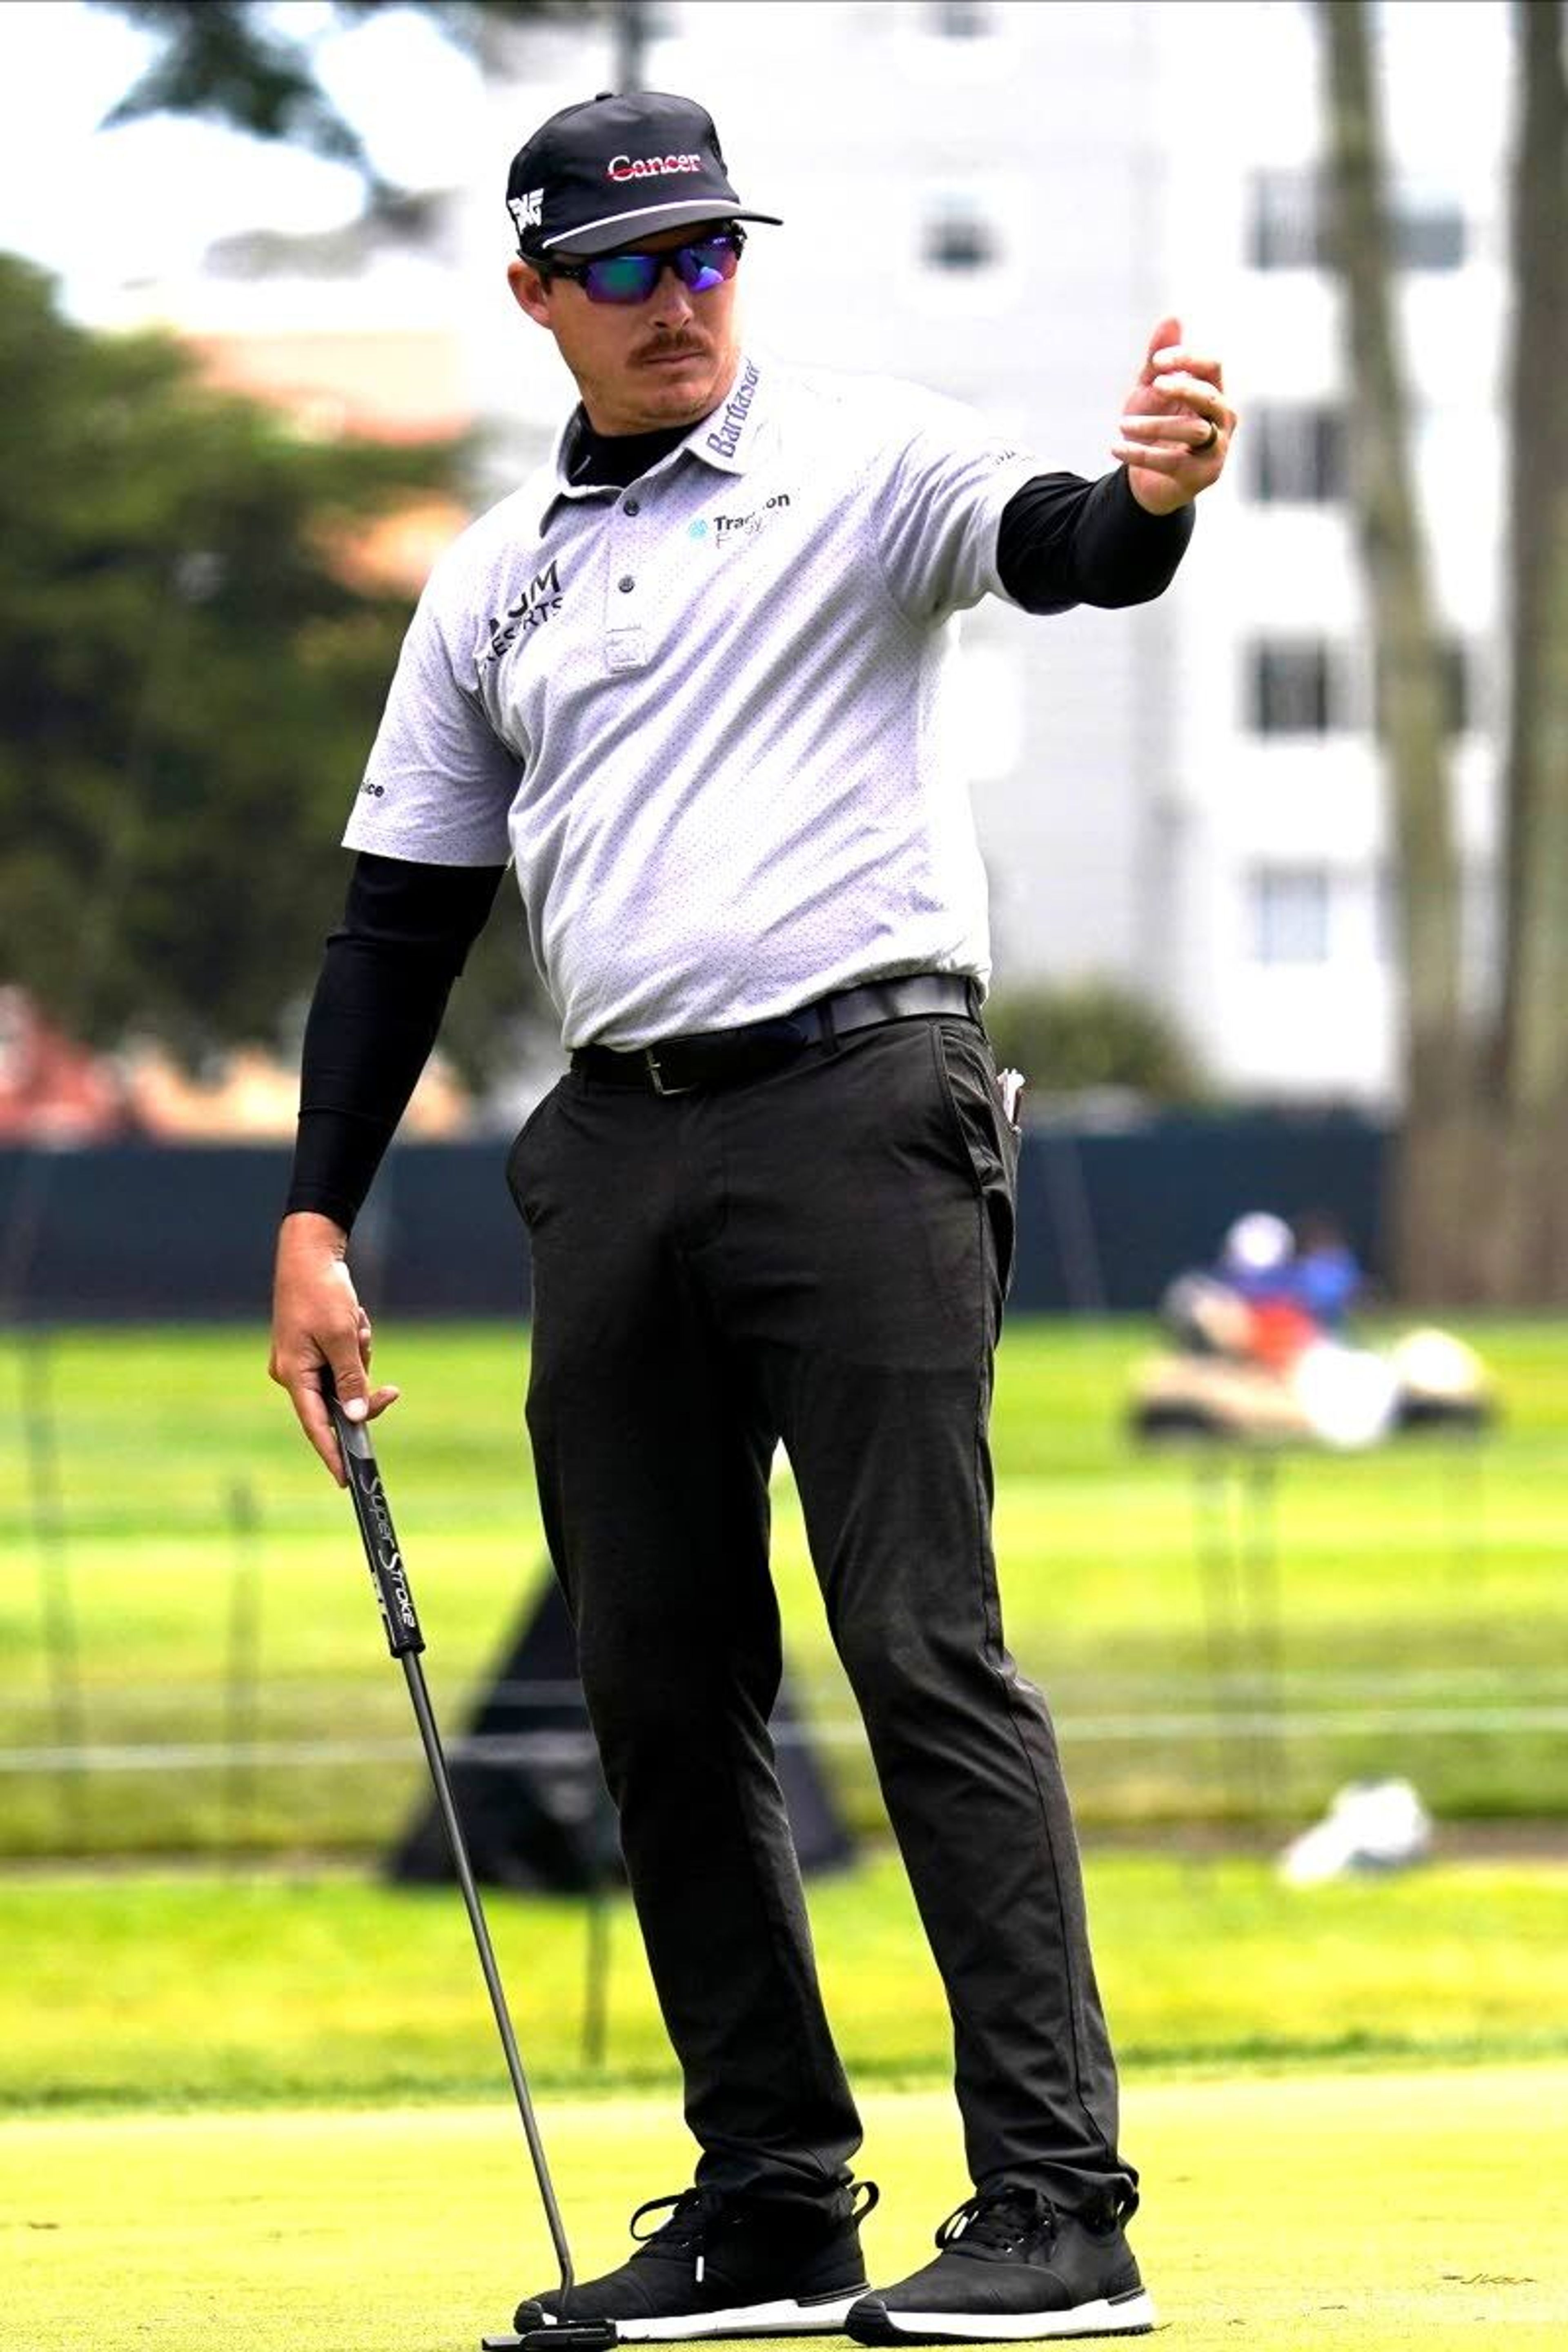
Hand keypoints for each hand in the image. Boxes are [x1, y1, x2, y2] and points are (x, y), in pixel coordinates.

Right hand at [268, 1211, 399, 1483]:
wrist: (310, 1252)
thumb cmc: (322, 1291)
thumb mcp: (343, 1337)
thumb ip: (351, 1379)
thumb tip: (355, 1416)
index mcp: (294, 1375)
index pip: (316, 1426)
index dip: (332, 1454)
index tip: (347, 1480)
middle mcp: (294, 1372)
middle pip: (338, 1402)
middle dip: (362, 1387)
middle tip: (390, 1391)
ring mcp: (303, 1360)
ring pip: (347, 1378)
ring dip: (360, 1355)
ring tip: (357, 1325)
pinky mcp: (314, 1347)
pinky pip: (345, 1359)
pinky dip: (357, 1344)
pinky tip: (355, 1319)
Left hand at [1112, 313, 1235, 514]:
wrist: (1150, 479)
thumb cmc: (1155, 426)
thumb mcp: (1151, 390)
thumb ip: (1158, 359)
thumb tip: (1173, 317)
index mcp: (1214, 391)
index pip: (1212, 366)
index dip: (1187, 359)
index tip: (1157, 361)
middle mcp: (1223, 418)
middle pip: (1209, 396)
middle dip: (1182, 388)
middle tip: (1153, 385)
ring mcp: (1217, 448)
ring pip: (1192, 430)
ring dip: (1153, 425)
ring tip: (1122, 424)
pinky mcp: (1203, 475)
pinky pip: (1172, 461)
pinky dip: (1140, 454)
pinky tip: (1115, 448)